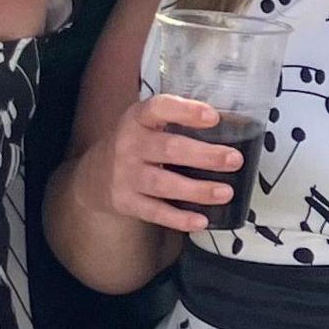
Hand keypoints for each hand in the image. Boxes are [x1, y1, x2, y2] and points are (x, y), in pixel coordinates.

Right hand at [106, 92, 246, 233]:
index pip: (159, 108)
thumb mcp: (146, 124)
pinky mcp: (126, 202)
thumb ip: (176, 121)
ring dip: (197, 189)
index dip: (186, 111)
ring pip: (164, 184)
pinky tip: (201, 220)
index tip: (214, 117)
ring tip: (226, 192)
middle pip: (168, 149)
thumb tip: (231, 125)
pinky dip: (179, 219)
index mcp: (137, 118)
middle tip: (234, 160)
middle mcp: (128, 145)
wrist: (94, 176)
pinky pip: (155, 212)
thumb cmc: (135, 145)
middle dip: (204, 155)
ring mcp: (125, 175)